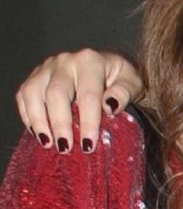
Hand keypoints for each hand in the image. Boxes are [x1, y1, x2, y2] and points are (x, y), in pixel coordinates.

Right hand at [16, 49, 142, 153]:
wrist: (107, 68)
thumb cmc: (120, 79)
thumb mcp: (132, 84)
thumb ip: (124, 93)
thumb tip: (109, 106)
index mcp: (91, 60)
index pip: (88, 94)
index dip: (88, 121)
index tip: (88, 144)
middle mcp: (66, 60)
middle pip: (57, 94)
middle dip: (60, 124)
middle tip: (66, 148)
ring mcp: (47, 67)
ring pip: (34, 93)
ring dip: (39, 122)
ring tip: (48, 144)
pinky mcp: (35, 76)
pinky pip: (24, 95)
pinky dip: (28, 116)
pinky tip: (39, 134)